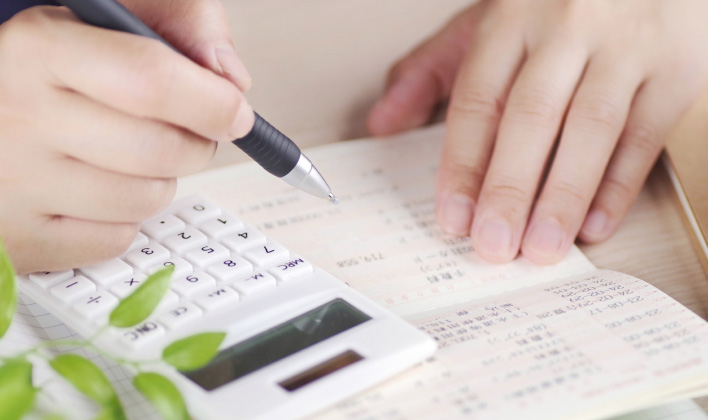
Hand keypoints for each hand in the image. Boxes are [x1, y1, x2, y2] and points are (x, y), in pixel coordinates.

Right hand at [0, 2, 251, 273]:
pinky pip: (117, 240)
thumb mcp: (95, 26)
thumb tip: (231, 80)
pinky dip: (125, 219)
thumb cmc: (36, 77)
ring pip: (145, 200)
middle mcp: (14, 117)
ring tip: (130, 159)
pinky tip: (97, 191)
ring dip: (161, 182)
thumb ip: (175, 29)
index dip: (213, 102)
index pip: (153, 80)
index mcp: (38, 50)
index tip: (235, 112)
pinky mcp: (12, 237)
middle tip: (190, 135)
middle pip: (160, 149)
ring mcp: (7, 185)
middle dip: (198, 145)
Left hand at [368, 0, 707, 263]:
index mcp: (511, 19)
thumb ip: (428, 71)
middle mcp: (567, 28)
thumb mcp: (483, 23)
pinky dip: (619, 185)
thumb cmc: (554, 4)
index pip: (478, 99)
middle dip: (509, 188)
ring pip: (591, 128)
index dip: (463, 164)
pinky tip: (593, 225)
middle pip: (531, 116)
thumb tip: (381, 123)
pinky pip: (646, 134)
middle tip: (493, 245)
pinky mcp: (676, 69)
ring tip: (541, 248)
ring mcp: (626, 47)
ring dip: (563, 196)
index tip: (453, 217)